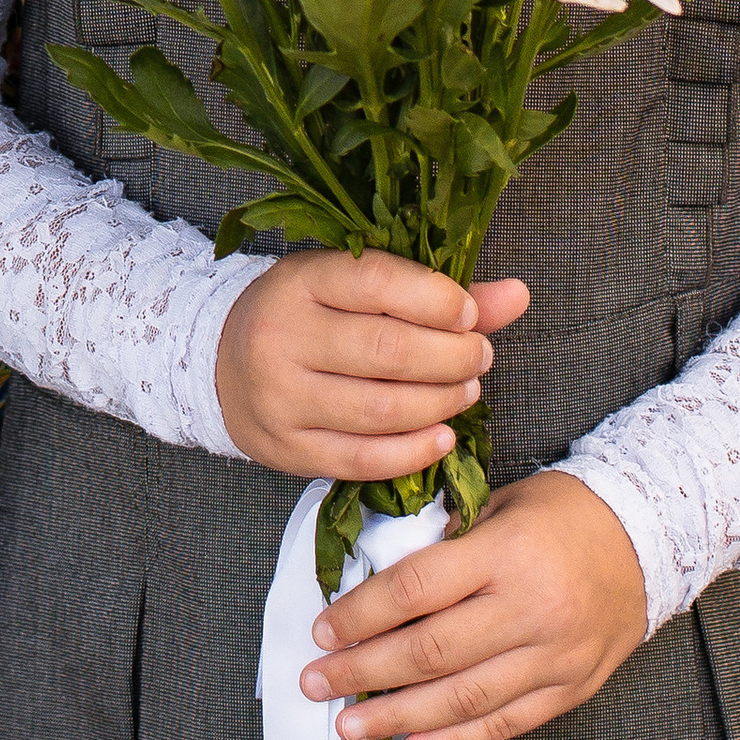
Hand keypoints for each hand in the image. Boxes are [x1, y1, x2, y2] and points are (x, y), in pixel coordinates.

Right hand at [215, 250, 529, 482]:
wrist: (222, 367)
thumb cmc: (305, 317)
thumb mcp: (352, 286)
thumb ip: (433, 291)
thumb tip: (517, 294)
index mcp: (299, 280)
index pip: (377, 282)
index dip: (436, 299)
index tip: (469, 312)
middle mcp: (282, 335)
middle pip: (388, 351)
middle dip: (452, 357)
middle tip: (479, 357)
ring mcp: (281, 396)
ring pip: (381, 409)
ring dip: (440, 404)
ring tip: (466, 391)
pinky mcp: (287, 449)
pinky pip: (363, 459)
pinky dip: (413, 452)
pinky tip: (443, 437)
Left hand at [302, 467, 649, 739]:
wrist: (645, 539)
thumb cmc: (559, 515)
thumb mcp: (496, 505)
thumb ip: (444, 545)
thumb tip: (376, 587)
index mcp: (504, 553)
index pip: (416, 589)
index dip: (361, 614)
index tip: (322, 631)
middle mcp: (530, 609)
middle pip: (431, 651)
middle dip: (364, 671)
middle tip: (316, 683)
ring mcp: (554, 656)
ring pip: (462, 698)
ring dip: (397, 716)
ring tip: (349, 726)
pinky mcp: (569, 689)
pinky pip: (504, 723)